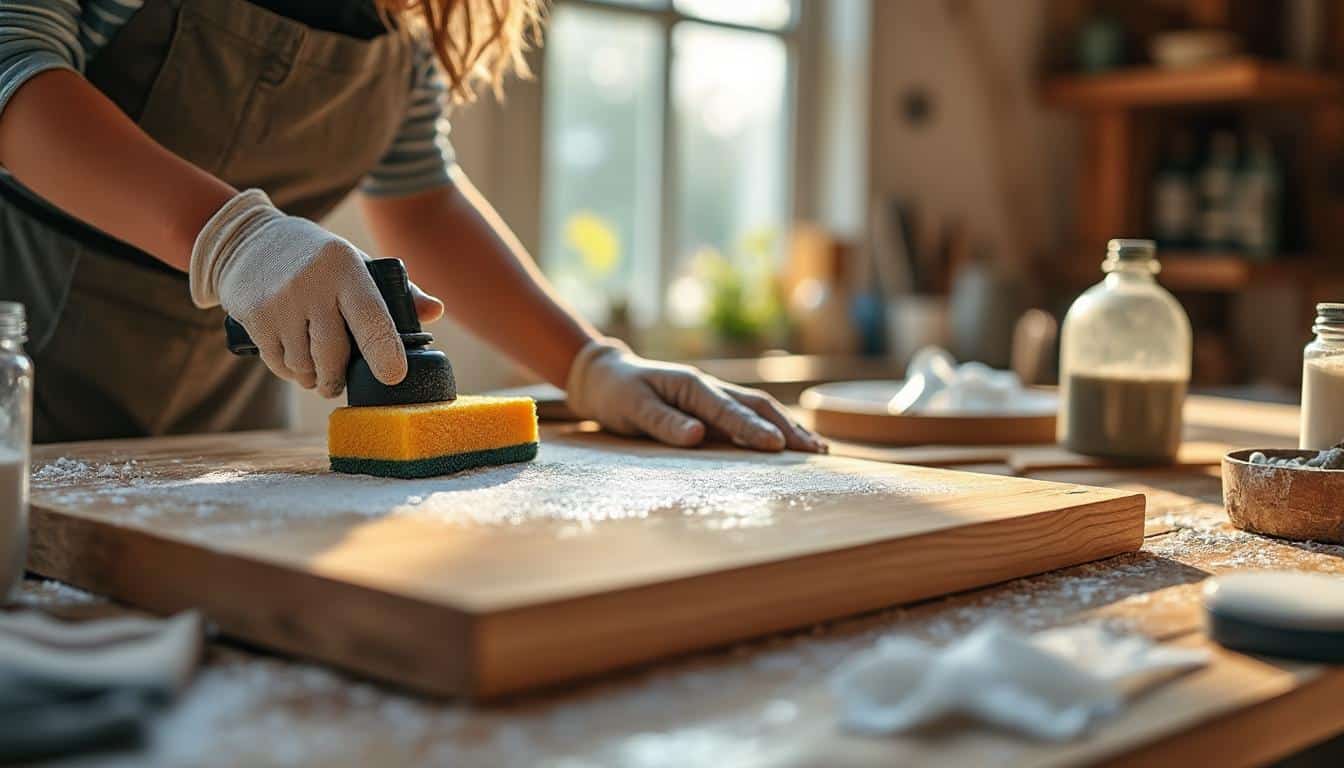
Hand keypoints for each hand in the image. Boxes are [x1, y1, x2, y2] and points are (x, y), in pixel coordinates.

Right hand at [191, 189, 442, 396]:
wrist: (249, 240)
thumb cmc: (319, 259)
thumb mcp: (356, 263)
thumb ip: (398, 291)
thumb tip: (436, 312)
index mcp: (345, 268)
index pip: (371, 317)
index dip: (384, 350)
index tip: (393, 376)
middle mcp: (312, 284)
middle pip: (333, 354)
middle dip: (338, 378)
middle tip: (339, 383)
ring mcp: (279, 301)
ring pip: (304, 365)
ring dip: (314, 378)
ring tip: (317, 373)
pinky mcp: (253, 316)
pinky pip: (278, 363)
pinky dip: (290, 372)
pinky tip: (295, 363)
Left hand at [565, 339, 826, 452]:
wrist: (606, 378)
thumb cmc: (617, 393)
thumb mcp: (631, 408)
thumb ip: (663, 422)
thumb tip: (696, 436)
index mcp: (691, 386)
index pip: (727, 411)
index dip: (753, 430)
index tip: (778, 447)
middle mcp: (709, 388)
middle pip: (757, 406)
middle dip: (787, 428)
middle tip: (815, 451)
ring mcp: (713, 396)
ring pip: (759, 409)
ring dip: (788, 427)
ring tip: (817, 448)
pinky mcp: (712, 408)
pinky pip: (748, 416)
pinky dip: (772, 428)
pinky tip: (789, 442)